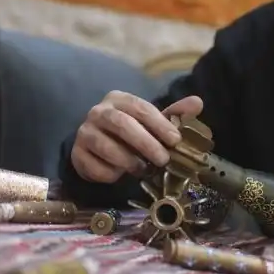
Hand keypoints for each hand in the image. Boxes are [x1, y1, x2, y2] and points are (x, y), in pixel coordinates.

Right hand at [72, 91, 202, 182]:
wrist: (100, 148)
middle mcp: (98, 112)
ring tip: (144, 169)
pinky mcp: (76, 154)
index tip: (175, 140)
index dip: (160, 124)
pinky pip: (94, 166)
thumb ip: (175, 114)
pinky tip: (121, 175)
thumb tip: (197, 102)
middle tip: (163, 159)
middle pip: (122, 124)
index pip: (141, 108)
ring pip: (106, 146)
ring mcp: (84, 132)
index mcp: (119, 99)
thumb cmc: (133, 132)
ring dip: (129, 160)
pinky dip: (111, 173)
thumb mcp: (154, 122)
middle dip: (146, 143)